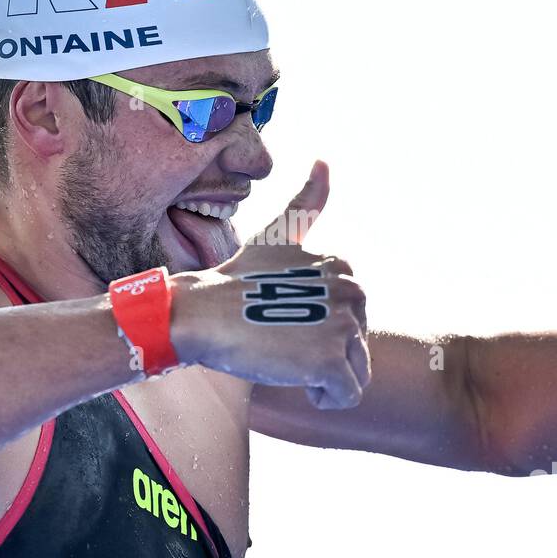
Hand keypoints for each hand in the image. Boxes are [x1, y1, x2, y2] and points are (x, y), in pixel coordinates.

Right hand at [171, 160, 370, 408]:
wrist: (200, 316)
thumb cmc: (233, 282)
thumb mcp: (275, 237)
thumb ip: (306, 203)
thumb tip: (325, 161)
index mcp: (342, 267)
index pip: (350, 315)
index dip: (317, 325)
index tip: (282, 317)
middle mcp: (351, 292)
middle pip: (355, 343)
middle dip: (323, 351)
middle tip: (280, 339)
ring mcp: (343, 326)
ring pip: (356, 370)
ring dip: (323, 376)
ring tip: (286, 358)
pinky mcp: (331, 361)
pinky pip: (349, 393)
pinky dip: (324, 396)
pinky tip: (296, 381)